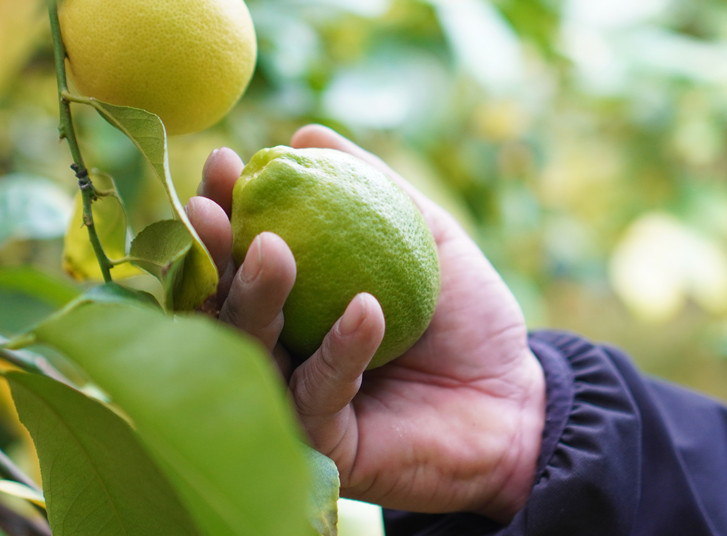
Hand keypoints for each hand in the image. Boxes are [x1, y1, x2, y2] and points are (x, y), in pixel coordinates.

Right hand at [187, 125, 545, 522]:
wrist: (515, 398)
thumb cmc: (468, 317)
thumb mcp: (426, 235)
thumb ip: (372, 187)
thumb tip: (306, 134)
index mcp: (296, 303)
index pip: (239, 253)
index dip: (222, 209)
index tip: (220, 163)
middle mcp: (282, 351)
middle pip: (225, 303)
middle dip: (212, 254)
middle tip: (211, 210)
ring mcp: (296, 400)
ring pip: (252, 352)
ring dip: (254, 296)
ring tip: (272, 247)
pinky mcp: (324, 444)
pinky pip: (319, 392)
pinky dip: (342, 347)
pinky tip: (366, 308)